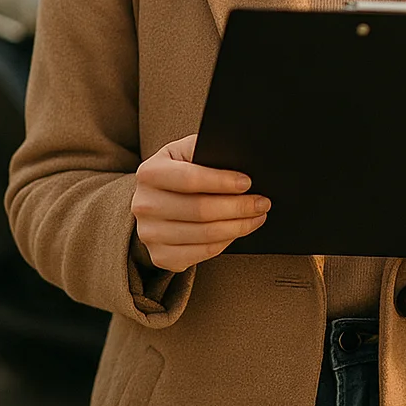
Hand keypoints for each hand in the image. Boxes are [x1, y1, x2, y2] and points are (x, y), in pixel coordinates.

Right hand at [130, 133, 269, 271]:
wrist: (156, 199)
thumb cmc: (181, 170)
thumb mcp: (187, 151)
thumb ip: (206, 150)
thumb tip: (239, 156)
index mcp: (149, 173)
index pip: (189, 179)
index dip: (222, 182)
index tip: (248, 182)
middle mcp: (143, 205)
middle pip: (200, 211)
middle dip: (238, 207)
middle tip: (262, 202)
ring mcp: (149, 234)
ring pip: (203, 235)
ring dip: (238, 227)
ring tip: (257, 216)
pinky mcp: (160, 256)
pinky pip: (200, 254)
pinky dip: (225, 243)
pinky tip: (238, 231)